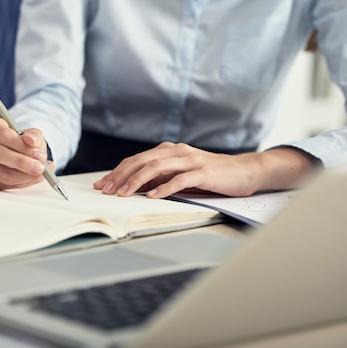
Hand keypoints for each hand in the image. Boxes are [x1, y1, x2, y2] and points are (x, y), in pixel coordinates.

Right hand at [0, 116, 52, 188]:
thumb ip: (34, 135)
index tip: (38, 153)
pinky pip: (6, 185)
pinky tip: (35, 177)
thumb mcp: (31, 133)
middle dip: (21, 162)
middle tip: (40, 167)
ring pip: (2, 173)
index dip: (20, 145)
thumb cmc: (22, 140)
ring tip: (41, 172)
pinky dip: (24, 182)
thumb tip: (32, 141)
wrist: (17, 151)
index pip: (1, 134)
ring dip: (25, 175)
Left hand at [94, 142, 317, 198]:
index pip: (136, 159)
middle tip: (107, 190)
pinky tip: (152, 196)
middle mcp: (176, 151)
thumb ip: (160, 177)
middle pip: (141, 161)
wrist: (244, 171)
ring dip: (137, 181)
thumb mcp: (180, 174)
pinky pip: (179, 179)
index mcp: (168, 151)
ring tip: (124, 193)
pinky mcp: (203, 172)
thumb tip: (134, 187)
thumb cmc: (210, 175)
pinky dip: (163, 188)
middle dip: (121, 176)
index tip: (102, 184)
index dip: (117, 171)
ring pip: (156, 167)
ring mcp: (190, 160)